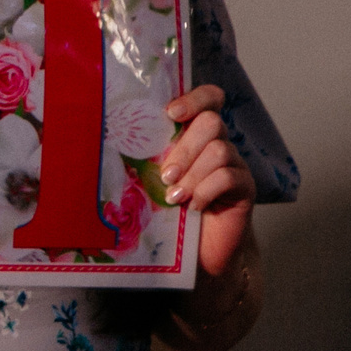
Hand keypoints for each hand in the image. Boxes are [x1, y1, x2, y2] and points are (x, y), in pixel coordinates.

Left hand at [159, 84, 254, 277]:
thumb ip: (141, 159)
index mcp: (194, 136)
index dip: (194, 98)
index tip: (171, 113)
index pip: (208, 99)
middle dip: (184, 149)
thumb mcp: (149, 181)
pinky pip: (229, 177)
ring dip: (192, 174)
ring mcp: (235, 165)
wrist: (195, 252)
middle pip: (212, 122)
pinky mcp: (245, 188)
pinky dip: (206, 191)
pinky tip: (195, 206)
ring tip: (176, 197)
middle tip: (167, 175)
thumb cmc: (167, 214)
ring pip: (219, 150)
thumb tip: (104, 141)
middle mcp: (218, 144)